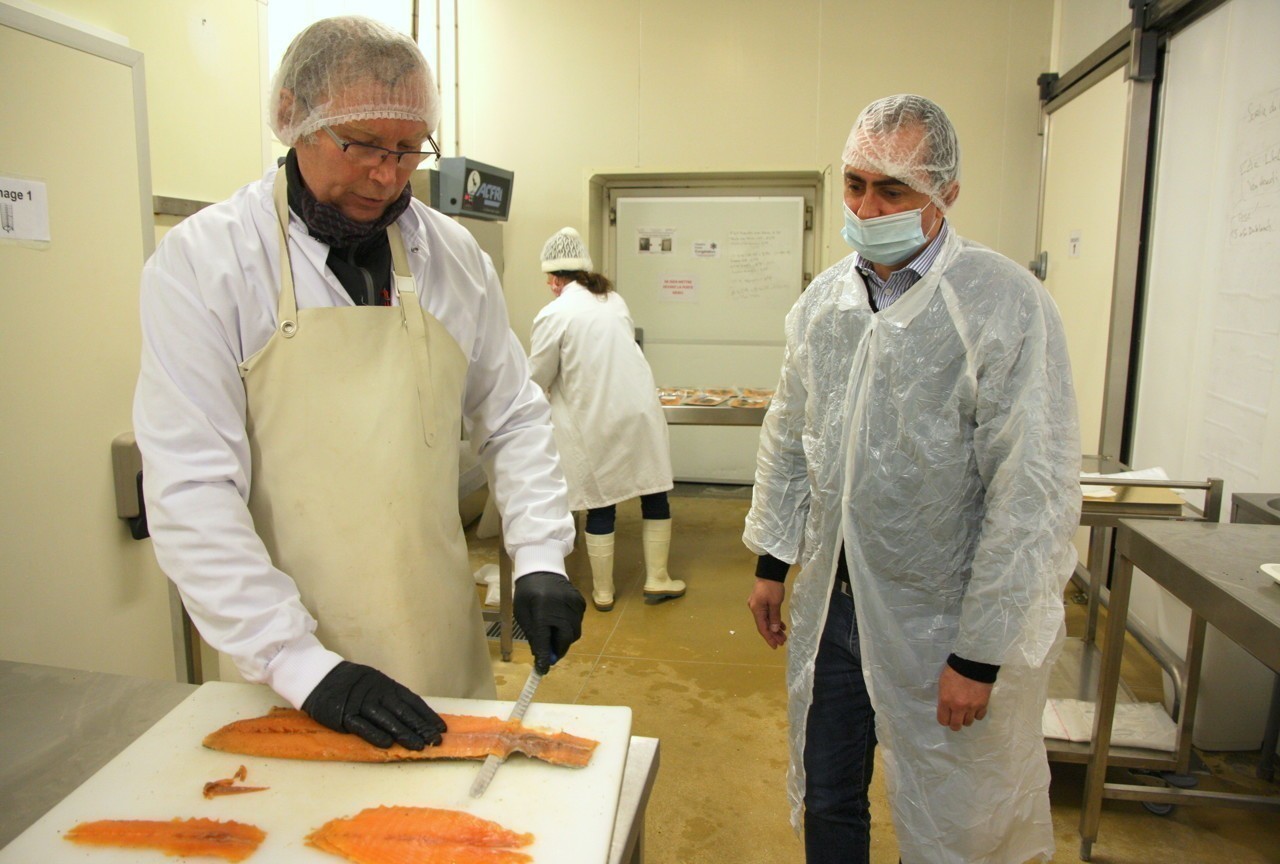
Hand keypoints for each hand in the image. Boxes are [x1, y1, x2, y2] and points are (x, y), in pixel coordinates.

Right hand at [302, 661, 445, 749]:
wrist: (318, 677)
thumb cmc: (350, 684)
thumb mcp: (374, 684)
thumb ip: (391, 697)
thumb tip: (414, 714)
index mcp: (386, 685)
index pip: (412, 702)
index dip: (427, 715)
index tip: (441, 727)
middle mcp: (377, 693)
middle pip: (403, 712)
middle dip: (421, 727)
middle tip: (436, 740)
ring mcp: (361, 704)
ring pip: (387, 720)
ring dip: (404, 734)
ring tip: (419, 746)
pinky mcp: (345, 715)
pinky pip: (363, 727)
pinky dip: (376, 735)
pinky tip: (390, 744)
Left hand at [514, 571, 585, 673]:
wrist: (542, 568)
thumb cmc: (528, 593)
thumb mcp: (523, 613)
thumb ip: (533, 634)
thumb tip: (541, 655)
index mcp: (541, 609)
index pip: (544, 638)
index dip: (544, 656)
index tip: (543, 670)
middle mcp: (561, 606)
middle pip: (565, 638)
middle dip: (558, 650)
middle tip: (550, 656)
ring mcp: (573, 604)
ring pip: (574, 633)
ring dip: (563, 640)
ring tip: (553, 637)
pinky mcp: (580, 602)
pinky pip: (577, 623)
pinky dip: (569, 628)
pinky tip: (560, 622)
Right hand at [747, 579, 786, 648]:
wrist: (770, 572)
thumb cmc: (772, 587)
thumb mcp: (775, 603)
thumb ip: (774, 617)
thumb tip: (773, 630)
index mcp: (757, 610)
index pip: (762, 628)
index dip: (769, 638)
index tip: (775, 646)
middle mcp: (755, 609)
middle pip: (764, 625)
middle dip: (773, 635)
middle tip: (782, 642)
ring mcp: (758, 605)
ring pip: (766, 620)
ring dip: (774, 628)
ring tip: (783, 636)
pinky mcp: (762, 602)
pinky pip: (768, 614)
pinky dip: (774, 620)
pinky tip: (781, 626)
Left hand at [936, 664, 992, 730]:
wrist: (973, 663)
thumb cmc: (954, 670)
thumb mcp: (943, 684)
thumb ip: (944, 698)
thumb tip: (946, 708)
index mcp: (946, 700)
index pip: (943, 720)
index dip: (944, 720)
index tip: (946, 716)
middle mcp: (959, 707)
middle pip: (956, 726)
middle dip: (955, 723)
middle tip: (956, 717)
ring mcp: (972, 707)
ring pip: (968, 723)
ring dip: (966, 718)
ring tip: (966, 710)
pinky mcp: (983, 704)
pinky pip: (979, 717)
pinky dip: (976, 714)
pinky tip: (975, 707)